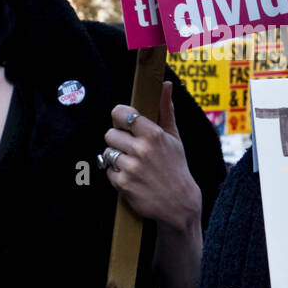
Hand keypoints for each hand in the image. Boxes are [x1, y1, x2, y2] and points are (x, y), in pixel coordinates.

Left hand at [102, 81, 201, 233]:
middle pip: (110, 134)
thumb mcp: (175, 138)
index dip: (119, 118)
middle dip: (118, 141)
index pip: (121, 113)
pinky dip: (117, 175)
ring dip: (116, 158)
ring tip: (132, 164)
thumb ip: (166, 110)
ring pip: (107, 152)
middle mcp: (141, 149)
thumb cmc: (176, 167)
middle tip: (131, 149)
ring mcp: (131, 168)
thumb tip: (166, 84)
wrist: (180, 203)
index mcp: (154, 134)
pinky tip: (132, 178)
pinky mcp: (122, 185)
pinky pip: (108, 171)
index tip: (124, 124)